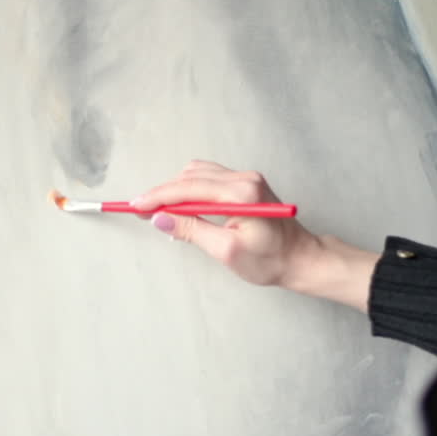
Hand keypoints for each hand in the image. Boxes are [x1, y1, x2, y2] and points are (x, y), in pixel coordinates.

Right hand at [134, 161, 379, 311]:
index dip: (158, 197)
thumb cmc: (270, 261)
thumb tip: (160, 219)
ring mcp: (247, 178)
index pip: (188, 189)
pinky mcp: (246, 183)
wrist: (300, 258)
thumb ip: (192, 231)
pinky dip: (190, 190)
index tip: (135, 207)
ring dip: (176, 190)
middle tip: (140, 211)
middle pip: (190, 177)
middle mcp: (244, 178)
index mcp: (241, 193)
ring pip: (198, 174)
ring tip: (159, 212)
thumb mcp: (226, 251)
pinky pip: (209, 178)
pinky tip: (182, 208)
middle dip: (163, 193)